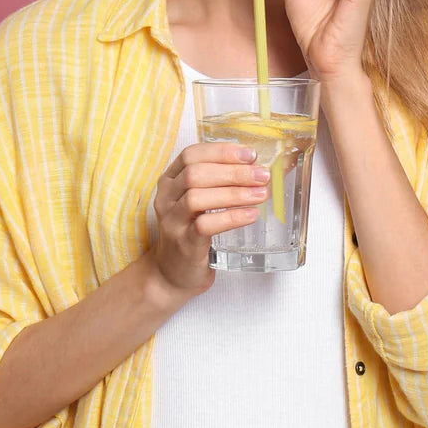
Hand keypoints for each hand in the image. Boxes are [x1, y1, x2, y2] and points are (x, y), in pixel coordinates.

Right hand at [150, 142, 270, 296]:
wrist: (172, 275)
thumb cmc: (192, 233)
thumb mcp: (200, 203)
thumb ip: (220, 184)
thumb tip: (259, 169)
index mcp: (170, 181)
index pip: (192, 155)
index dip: (221, 152)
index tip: (249, 154)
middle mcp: (166, 198)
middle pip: (195, 173)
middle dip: (233, 171)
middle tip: (261, 175)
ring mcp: (172, 221)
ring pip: (197, 198)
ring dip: (233, 193)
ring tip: (260, 194)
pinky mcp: (183, 244)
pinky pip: (204, 226)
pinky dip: (230, 218)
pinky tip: (250, 215)